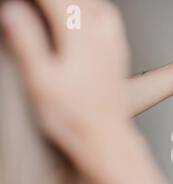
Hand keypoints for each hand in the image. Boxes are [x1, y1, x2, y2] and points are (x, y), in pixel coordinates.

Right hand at [0, 0, 129, 161]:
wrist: (105, 139)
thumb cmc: (75, 119)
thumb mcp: (40, 82)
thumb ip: (27, 43)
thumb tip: (13, 12)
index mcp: (81, 39)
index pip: (56, 0)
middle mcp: (102, 39)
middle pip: (79, 0)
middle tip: (36, 3)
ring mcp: (113, 49)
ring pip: (99, 7)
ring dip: (79, 0)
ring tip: (59, 4)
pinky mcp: (119, 60)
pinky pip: (111, 22)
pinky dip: (96, 10)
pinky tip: (89, 18)